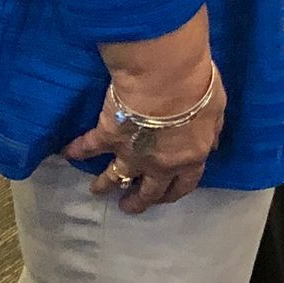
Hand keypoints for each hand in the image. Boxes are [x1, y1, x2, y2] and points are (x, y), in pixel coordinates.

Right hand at [65, 12, 221, 213]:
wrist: (167, 77)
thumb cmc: (197, 89)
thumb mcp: (216, 110)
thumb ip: (212, 130)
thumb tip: (212, 144)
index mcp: (189, 158)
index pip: (183, 185)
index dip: (172, 193)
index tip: (163, 197)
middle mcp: (160, 164)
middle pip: (149, 191)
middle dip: (138, 201)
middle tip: (128, 205)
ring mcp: (132, 154)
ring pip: (116, 176)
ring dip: (105, 185)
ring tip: (97, 190)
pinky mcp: (109, 137)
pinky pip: (90, 146)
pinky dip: (77, 150)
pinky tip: (67, 154)